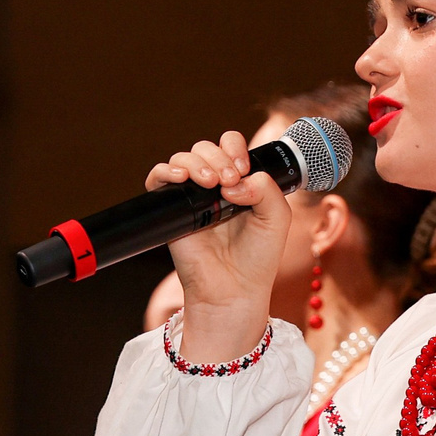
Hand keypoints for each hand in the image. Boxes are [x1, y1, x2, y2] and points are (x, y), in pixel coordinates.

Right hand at [149, 132, 290, 361]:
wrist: (234, 289)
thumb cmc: (257, 257)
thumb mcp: (277, 217)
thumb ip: (266, 189)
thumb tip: (233, 180)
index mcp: (241, 182)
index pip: (231, 146)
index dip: (234, 148)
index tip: (243, 168)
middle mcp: (215, 186)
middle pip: (206, 148)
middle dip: (218, 157)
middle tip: (230, 180)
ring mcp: (192, 196)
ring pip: (184, 158)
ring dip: (197, 163)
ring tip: (212, 184)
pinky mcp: (171, 210)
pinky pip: (158, 179)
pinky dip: (166, 171)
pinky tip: (183, 180)